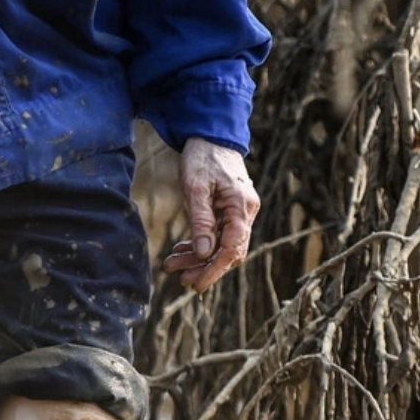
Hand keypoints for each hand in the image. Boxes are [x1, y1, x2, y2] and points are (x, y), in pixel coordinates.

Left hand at [163, 139, 257, 293]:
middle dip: (204, 267)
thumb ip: (201, 220)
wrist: (210, 135)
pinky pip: (219, 235)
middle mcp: (246, 211)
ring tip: (173, 264)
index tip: (196, 284)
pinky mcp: (231, 210)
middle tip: (179, 278)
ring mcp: (240, 212)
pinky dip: (201, 244)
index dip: (215, 269)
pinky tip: (181, 249)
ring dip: (199, 258)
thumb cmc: (203, 156)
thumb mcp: (196, 187)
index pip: (233, 248)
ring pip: (222, 245)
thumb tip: (204, 253)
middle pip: (229, 251)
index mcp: (241, 206)